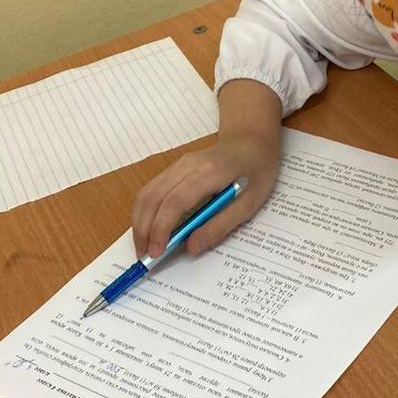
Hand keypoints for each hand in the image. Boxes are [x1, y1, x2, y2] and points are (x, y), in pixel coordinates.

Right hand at [132, 132, 279, 259]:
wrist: (252, 140)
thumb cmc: (257, 171)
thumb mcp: (249, 204)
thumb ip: (220, 226)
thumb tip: (191, 247)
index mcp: (209, 173)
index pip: (174, 202)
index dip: (161, 229)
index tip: (156, 253)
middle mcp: (187, 165)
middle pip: (153, 198)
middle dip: (144, 230)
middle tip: (144, 257)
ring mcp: (178, 164)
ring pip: (146, 193)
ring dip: (140, 222)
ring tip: (144, 247)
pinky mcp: (174, 167)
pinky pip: (152, 189)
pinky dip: (145, 211)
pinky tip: (150, 228)